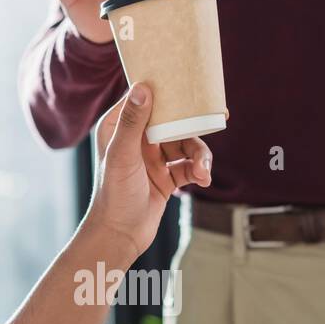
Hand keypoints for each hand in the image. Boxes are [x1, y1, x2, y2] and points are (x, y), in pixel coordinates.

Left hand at [86, 84, 212, 257]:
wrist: (119, 236)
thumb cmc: (113, 195)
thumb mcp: (122, 155)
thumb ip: (133, 122)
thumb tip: (144, 87)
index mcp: (118, 126)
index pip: (144, 98)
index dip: (167, 91)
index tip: (190, 87)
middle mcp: (135, 139)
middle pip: (172, 121)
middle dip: (192, 129)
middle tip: (211, 124)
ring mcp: (152, 158)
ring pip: (185, 145)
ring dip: (198, 156)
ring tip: (203, 172)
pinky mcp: (166, 177)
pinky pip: (188, 166)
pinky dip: (198, 170)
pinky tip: (203, 179)